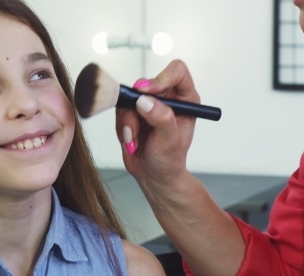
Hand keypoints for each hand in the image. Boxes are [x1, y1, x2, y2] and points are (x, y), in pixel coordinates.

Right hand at [115, 60, 199, 188]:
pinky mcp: (131, 113)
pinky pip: (119, 111)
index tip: (147, 91)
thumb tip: (145, 101)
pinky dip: (122, 129)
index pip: (176, 72)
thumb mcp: (170, 141)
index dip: (161, 77)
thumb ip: (161, 119)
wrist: (153, 175)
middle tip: (135, 127)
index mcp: (184, 99)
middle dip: (137, 108)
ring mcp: (147, 104)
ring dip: (129, 123)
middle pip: (145, 85)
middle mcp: (166, 98)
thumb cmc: (169, 160)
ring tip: (136, 142)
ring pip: (128, 99)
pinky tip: (132, 142)